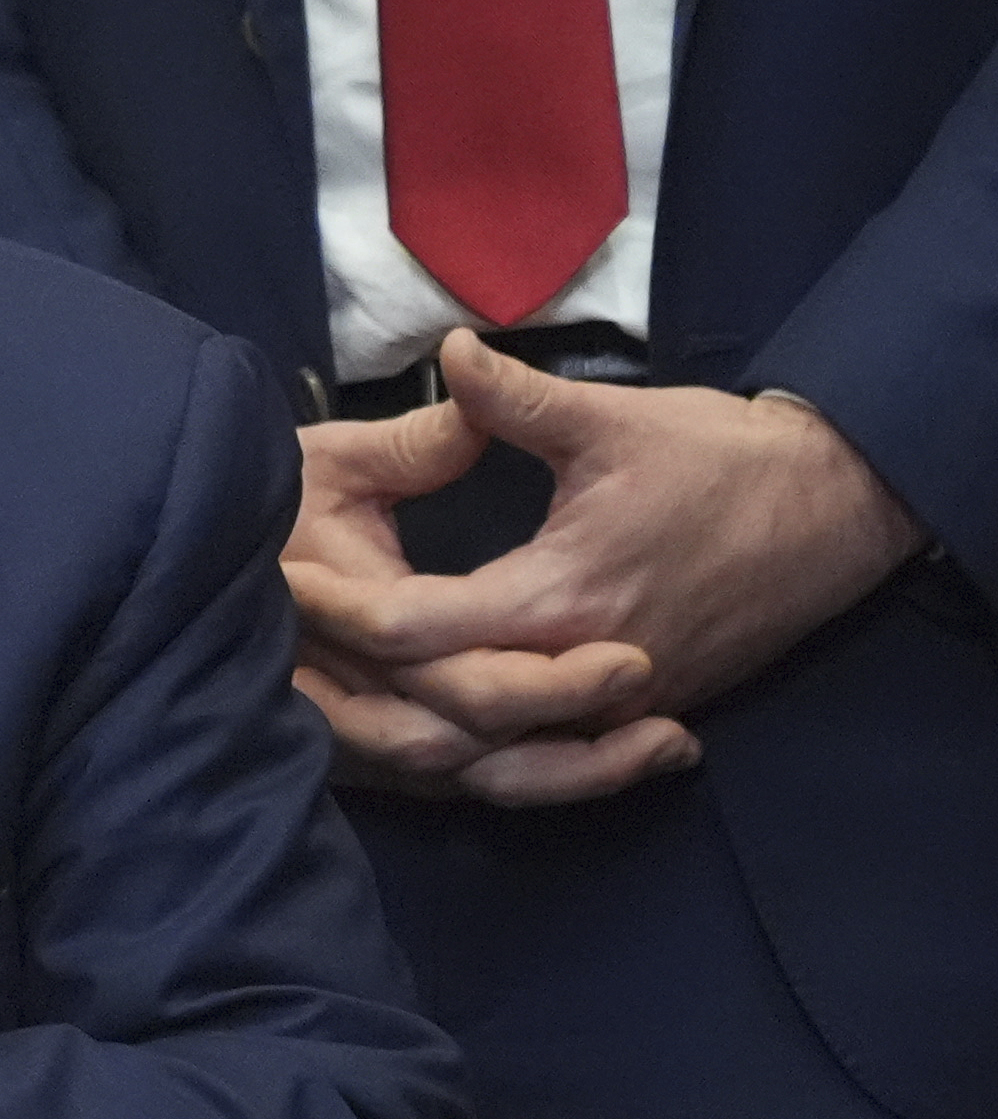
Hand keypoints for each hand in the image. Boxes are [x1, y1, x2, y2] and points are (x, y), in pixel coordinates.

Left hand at [287, 331, 925, 806]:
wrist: (841, 507)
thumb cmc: (725, 457)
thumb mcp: (611, 419)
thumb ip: (514, 400)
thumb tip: (448, 352)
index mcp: (559, 594)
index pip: (417, 631)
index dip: (336, 610)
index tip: (278, 577)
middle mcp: (581, 669)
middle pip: (439, 719)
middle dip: (356, 698)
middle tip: (285, 662)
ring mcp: (619, 705)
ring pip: (495, 765)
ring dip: (412, 747)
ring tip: (335, 715)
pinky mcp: (645, 713)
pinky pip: (552, 766)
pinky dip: (489, 766)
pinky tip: (435, 745)